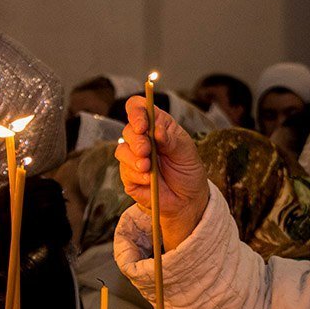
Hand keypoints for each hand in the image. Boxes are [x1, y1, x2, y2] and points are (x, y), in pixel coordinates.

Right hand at [116, 96, 209, 248]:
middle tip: (146, 149)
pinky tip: (148, 179)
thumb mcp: (186, 151)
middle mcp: (142, 139)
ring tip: (148, 167)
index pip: (138, 109)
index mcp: (156, 125)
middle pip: (128, 130)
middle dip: (136, 140)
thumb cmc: (187, 171)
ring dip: (134, 158)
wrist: (187, 199)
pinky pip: (125, 171)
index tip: (142, 125)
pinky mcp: (129, 176)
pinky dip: (136, 174)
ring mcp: (134, 157)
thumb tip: (158, 131)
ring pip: (122, 150)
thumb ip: (172, 140)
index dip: (136, 112)